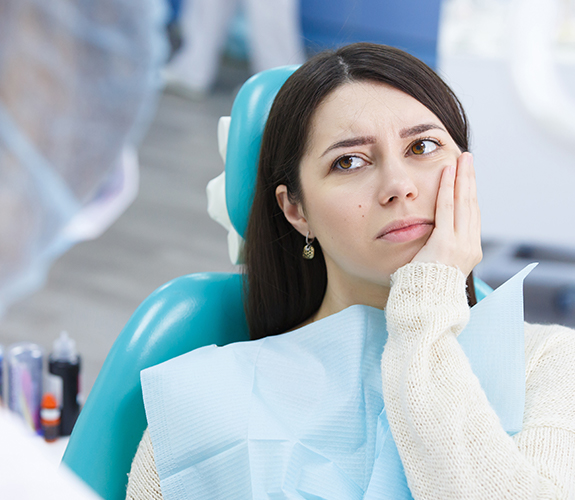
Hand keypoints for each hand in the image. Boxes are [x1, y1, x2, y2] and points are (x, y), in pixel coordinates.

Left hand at [412, 152, 481, 275]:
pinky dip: (447, 188)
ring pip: (463, 203)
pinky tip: (446, 172)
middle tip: (468, 159)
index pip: (472, 215)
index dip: (470, 193)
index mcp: (470, 251)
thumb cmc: (424, 287)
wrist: (424, 304)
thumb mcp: (437, 263)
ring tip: (461, 159)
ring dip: (462, 178)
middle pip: (472, 205)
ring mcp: (460, 245)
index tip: (467, 177)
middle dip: (470, 180)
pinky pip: (446, 209)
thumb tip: (433, 232)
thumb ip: (439, 246)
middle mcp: (470, 246)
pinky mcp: (445, 243)